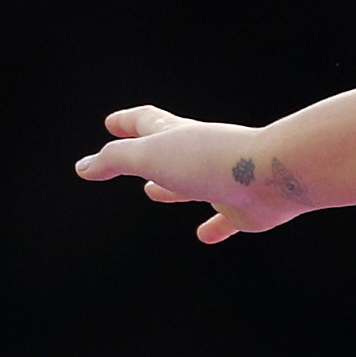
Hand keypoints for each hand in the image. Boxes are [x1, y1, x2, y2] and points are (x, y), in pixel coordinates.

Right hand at [74, 105, 311, 243]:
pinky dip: (214, 226)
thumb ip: (116, 159)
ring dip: (172, 188)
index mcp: (179, 136)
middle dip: (146, 151)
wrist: (271, 176)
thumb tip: (84, 166)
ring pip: (191, 183)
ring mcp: (223, 180)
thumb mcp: (151, 155)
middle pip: (169, 150)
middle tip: (129, 153)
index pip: (148, 122)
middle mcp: (202, 154)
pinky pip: (224, 219)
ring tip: (153, 192)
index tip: (112, 122)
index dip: (128, 122)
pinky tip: (205, 235)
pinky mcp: (242, 208)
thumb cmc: (210, 160)